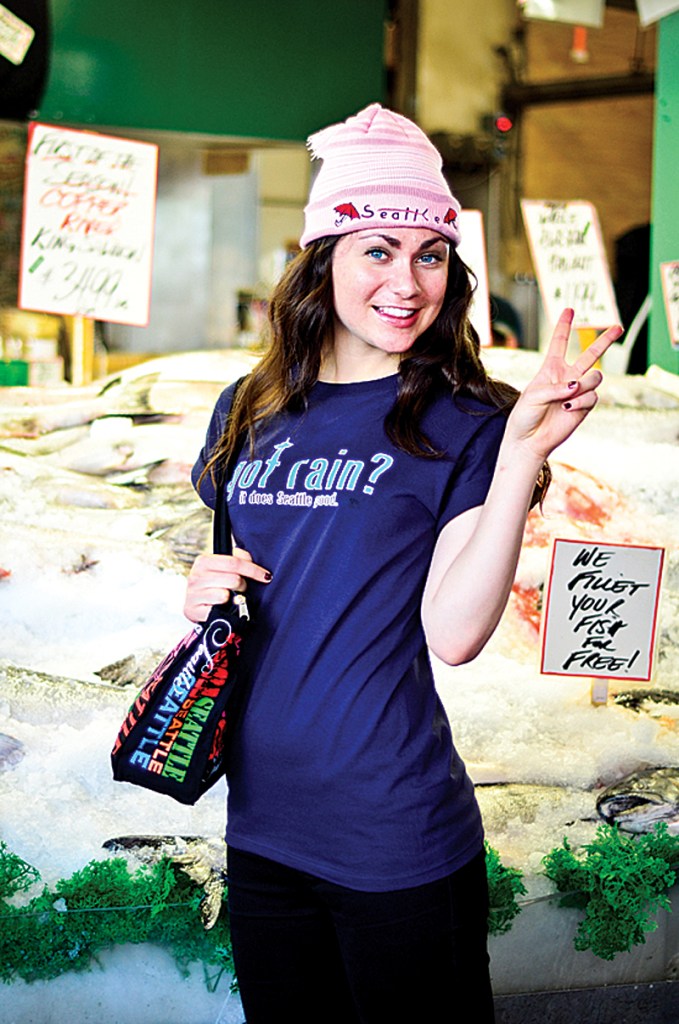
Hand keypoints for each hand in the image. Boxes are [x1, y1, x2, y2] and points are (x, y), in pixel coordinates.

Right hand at [183, 547, 271, 621]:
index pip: (234, 562)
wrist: (195, 604)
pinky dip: (223, 610)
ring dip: (233, 598)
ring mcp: (193, 594)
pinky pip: (217, 610)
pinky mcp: (193, 611)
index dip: (253, 570)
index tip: (265, 576)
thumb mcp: (222, 567)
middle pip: (233, 579)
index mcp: (203, 561)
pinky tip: (221, 607)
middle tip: (241, 588)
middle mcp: (196, 576)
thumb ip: (238, 558)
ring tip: (229, 597)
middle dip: (243, 585)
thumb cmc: (213, 584)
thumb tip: (249, 558)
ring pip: (225, 595)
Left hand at [505, 308, 622, 462]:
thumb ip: (555, 387)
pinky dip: (580, 401)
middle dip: (605, 340)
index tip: (569, 310)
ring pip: (596, 376)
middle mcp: (567, 377)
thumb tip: (576, 387)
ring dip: (584, 384)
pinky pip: (592, 396)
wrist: (530, 440)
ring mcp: (578, 391)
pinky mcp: (585, 406)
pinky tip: (567, 408)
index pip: (559, 343)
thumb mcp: (533, 396)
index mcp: (551, 369)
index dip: (564, 326)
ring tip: (569, 396)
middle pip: (591, 354)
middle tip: (618, 327)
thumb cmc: (525, 415)